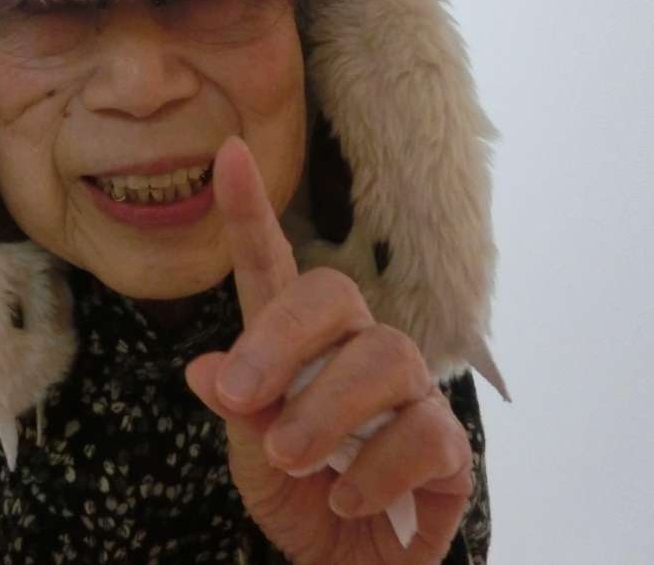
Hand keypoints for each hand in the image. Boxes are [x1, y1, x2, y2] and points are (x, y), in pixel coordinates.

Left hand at [185, 137, 472, 563]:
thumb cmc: (298, 498)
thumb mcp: (250, 457)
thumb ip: (238, 409)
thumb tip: (205, 369)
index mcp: (295, 346)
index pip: (273, 267)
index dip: (248, 212)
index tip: (226, 154)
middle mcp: (354, 351)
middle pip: (332, 294)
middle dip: (281, 341)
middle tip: (241, 398)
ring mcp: (409, 393)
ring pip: (384, 357)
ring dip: (325, 412)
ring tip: (293, 461)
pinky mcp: (448, 445)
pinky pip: (421, 433)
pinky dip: (374, 472)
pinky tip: (348, 499)